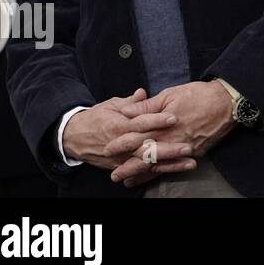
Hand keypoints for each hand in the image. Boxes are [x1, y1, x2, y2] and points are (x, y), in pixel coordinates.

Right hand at [62, 88, 192, 172]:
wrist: (74, 137)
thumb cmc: (96, 117)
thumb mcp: (111, 105)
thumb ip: (130, 102)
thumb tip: (142, 92)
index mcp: (118, 125)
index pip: (140, 122)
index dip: (157, 120)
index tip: (175, 117)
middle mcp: (120, 144)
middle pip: (146, 147)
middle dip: (168, 148)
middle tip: (188, 146)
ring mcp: (121, 158)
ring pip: (147, 163)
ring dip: (169, 164)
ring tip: (189, 162)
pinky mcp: (121, 167)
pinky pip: (143, 172)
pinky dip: (159, 172)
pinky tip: (176, 170)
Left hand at [110, 81, 235, 188]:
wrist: (227, 102)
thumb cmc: (199, 95)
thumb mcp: (170, 94)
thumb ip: (147, 106)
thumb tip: (126, 111)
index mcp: (162, 124)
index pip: (137, 138)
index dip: (121, 145)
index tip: (108, 149)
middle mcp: (171, 140)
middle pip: (145, 158)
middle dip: (129, 167)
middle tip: (114, 176)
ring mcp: (183, 148)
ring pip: (159, 165)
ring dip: (143, 175)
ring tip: (129, 182)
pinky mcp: (195, 152)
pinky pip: (176, 166)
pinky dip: (163, 173)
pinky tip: (155, 176)